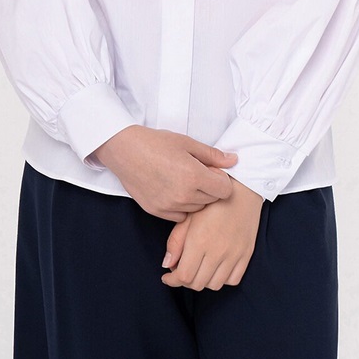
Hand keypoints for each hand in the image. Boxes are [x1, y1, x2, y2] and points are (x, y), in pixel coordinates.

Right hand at [93, 126, 237, 221]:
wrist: (124, 150)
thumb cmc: (155, 143)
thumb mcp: (186, 142)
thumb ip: (212, 155)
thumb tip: (233, 160)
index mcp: (194, 176)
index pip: (225, 190)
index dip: (221, 180)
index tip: (212, 171)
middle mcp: (183, 195)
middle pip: (212, 200)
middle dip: (209, 188)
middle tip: (196, 172)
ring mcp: (169, 206)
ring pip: (196, 209)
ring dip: (196, 198)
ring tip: (183, 180)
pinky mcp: (157, 212)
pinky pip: (180, 216)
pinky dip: (181, 206)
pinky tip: (172, 190)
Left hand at [161, 177, 263, 290]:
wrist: (242, 188)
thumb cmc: (212, 200)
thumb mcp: (188, 216)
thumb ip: (176, 241)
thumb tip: (167, 264)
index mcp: (199, 240)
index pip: (184, 276)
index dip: (172, 280)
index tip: (167, 276)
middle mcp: (217, 251)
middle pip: (198, 283)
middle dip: (185, 280)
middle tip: (181, 269)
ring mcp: (234, 254)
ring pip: (214, 285)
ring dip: (203, 280)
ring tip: (198, 268)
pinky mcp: (246, 254)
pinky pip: (233, 280)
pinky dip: (222, 278)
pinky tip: (216, 267)